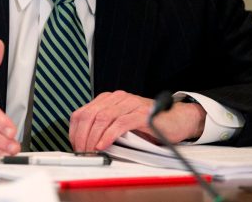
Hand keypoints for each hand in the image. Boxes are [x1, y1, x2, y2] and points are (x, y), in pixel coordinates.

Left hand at [69, 90, 205, 150]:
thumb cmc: (149, 124)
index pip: (82, 112)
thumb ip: (105, 128)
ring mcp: (130, 103)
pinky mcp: (142, 114)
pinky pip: (120, 123)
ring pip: (102, 118)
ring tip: (91, 151)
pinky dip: (109, 136)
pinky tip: (104, 145)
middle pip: (89, 115)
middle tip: (82, 152)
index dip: (74, 131)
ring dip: (93, 138)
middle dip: (82, 136)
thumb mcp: (121, 124)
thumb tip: (86, 145)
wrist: (177, 119)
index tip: (75, 146)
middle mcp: (117, 98)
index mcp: (109, 99)